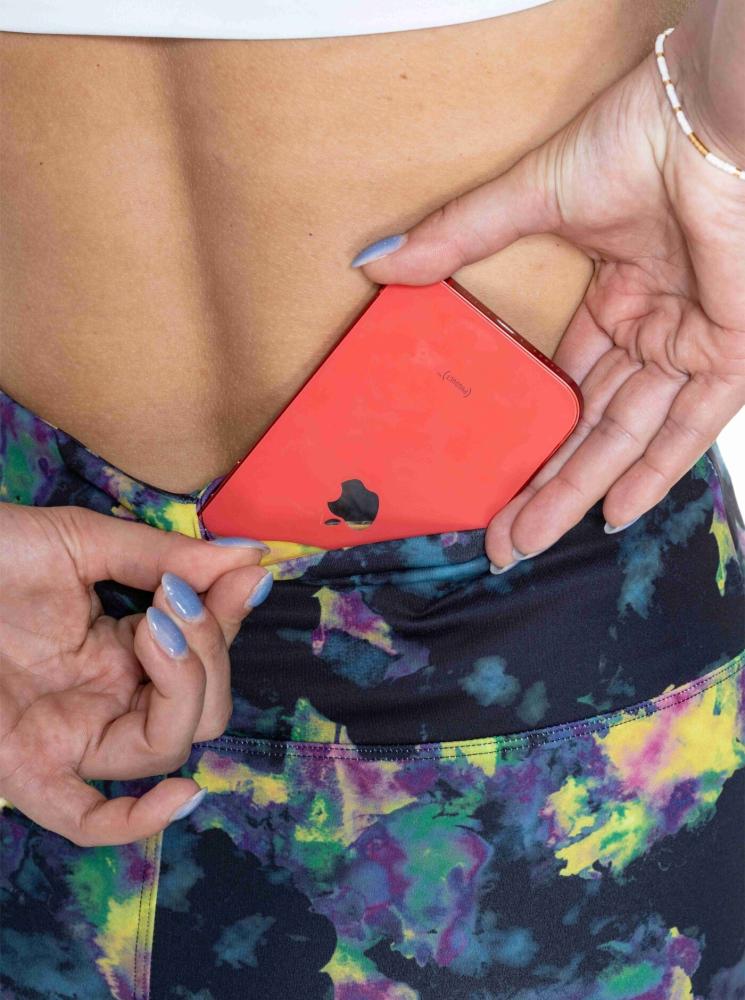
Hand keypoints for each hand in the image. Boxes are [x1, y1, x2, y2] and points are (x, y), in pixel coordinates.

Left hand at [0, 502, 269, 845]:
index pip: (204, 656)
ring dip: (183, 690)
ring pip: (162, 749)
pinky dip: (137, 820)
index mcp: (124, 646)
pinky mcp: (24, 767)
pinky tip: (179, 795)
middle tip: (177, 601)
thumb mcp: (84, 542)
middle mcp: (106, 697)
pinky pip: (85, 818)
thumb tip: (253, 559)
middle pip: (199, 711)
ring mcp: (69, 736)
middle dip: (209, 655)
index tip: (243, 575)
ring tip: (153, 629)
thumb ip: (164, 557)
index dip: (228, 621)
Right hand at [354, 43, 744, 568]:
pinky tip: (611, 514)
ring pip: (630, 434)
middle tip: (500, 536)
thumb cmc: (634, 138)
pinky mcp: (730, 349)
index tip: (489, 472)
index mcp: (617, 297)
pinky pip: (690, 426)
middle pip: (590, 424)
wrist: (703, 118)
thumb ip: (457, 239)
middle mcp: (653, 329)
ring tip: (529, 539)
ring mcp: (690, 342)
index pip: (567, 384)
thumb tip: (377, 263)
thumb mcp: (532, 198)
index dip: (529, 429)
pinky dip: (655, 470)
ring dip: (581, 489)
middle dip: (545, 483)